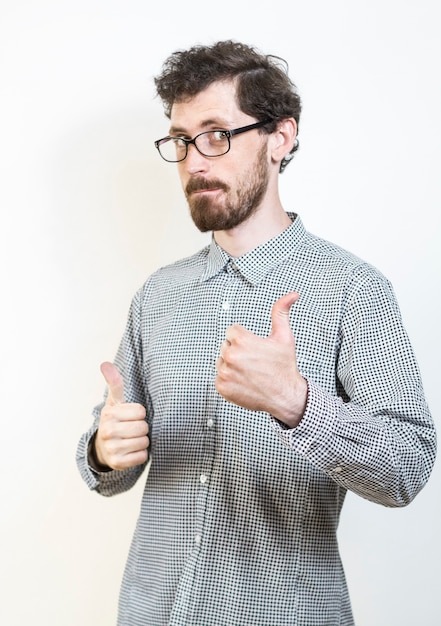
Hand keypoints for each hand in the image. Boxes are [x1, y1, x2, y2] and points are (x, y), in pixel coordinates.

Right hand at [94, 361, 148, 469]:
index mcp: (109, 414)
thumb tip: (105, 363)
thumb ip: (114, 383)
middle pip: (143, 427)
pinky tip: (130, 451)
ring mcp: (112, 448)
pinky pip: (142, 457)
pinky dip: (140, 454)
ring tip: (130, 439)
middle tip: (131, 429)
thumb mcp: (114, 401)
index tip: (129, 416)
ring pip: (144, 442)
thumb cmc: (114, 420)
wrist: (102, 448)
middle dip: (141, 428)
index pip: (140, 411)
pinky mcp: (118, 463)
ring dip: (141, 441)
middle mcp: (108, 431)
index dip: (138, 413)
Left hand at [215, 292, 306, 427]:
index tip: (254, 347)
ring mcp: (225, 372)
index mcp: (242, 341)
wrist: (286, 396)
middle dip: (238, 351)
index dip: (244, 338)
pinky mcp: (222, 387)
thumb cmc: (284, 367)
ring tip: (249, 371)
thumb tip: (291, 295)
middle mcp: (231, 356)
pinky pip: (219, 377)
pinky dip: (229, 379)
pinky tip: (244, 380)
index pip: (232, 331)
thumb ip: (281, 312)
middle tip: (254, 360)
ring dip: (232, 365)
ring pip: (221, 361)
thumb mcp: (284, 336)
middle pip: (226, 345)